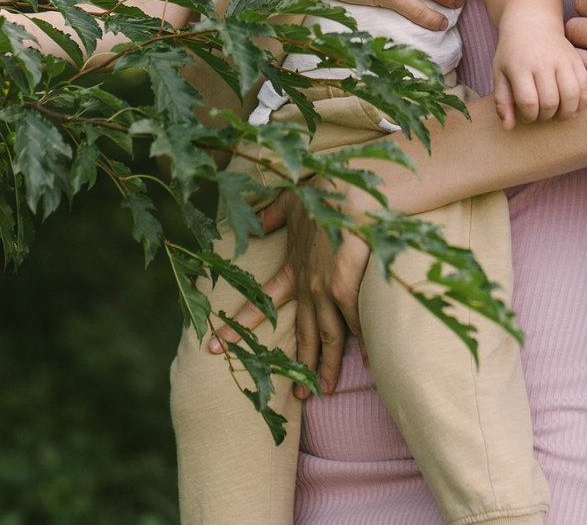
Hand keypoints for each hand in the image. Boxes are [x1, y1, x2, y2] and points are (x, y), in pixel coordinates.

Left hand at [207, 191, 368, 395]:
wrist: (343, 190)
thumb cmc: (322, 194)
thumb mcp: (289, 203)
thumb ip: (271, 215)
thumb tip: (254, 220)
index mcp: (292, 270)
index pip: (260, 304)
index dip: (239, 327)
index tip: (215, 345)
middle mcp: (307, 286)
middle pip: (302, 335)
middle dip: (294, 366)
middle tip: (294, 396)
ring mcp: (325, 289)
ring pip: (328, 338)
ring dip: (325, 368)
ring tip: (322, 392)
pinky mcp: (344, 287)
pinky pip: (355, 325)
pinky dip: (364, 345)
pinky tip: (371, 365)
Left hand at [492, 16, 586, 127]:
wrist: (532, 22)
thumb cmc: (512, 53)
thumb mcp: (500, 73)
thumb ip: (502, 101)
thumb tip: (508, 128)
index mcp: (520, 65)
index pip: (528, 102)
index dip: (528, 116)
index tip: (526, 115)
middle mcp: (543, 61)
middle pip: (551, 102)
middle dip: (546, 116)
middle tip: (541, 114)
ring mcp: (563, 59)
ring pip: (572, 95)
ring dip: (566, 113)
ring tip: (558, 115)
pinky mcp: (577, 59)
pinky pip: (586, 86)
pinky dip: (582, 102)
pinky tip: (572, 107)